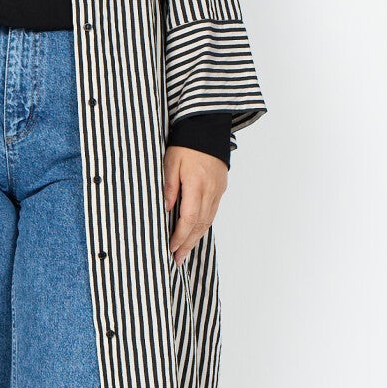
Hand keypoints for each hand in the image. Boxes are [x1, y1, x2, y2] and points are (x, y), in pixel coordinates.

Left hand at [163, 145, 226, 265]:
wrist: (208, 127)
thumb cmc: (186, 143)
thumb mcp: (170, 162)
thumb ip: (168, 186)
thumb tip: (165, 210)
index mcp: (197, 184)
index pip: (188, 218)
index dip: (179, 236)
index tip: (170, 248)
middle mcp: (211, 191)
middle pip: (200, 224)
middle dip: (188, 244)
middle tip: (177, 259)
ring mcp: (218, 190)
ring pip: (208, 220)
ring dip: (196, 237)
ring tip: (185, 251)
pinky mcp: (220, 187)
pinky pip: (212, 212)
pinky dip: (203, 225)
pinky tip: (195, 232)